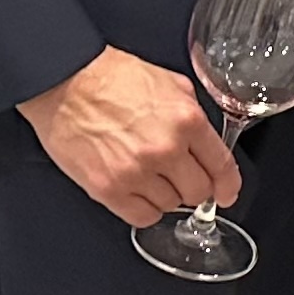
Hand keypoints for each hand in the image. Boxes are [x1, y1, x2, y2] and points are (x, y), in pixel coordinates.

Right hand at [18, 45, 240, 225]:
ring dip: (164, 194)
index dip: (228, 185)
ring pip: (170, 206)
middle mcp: (166, 149)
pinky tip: (136, 190)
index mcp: (186, 120)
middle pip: (198, 192)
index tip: (226, 192)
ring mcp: (137, 172)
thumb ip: (193, 114)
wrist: (65, 81)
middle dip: (193, 186)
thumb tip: (205, 140)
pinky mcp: (109, 189)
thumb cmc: (111, 77)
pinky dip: (143, 208)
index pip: (222, 166)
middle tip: (179, 176)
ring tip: (147, 173)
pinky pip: (142, 217)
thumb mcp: (170, 83)